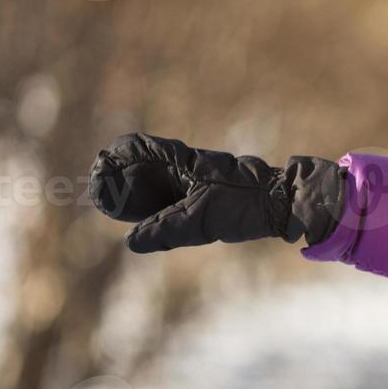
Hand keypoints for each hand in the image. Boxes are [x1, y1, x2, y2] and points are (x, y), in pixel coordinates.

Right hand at [87, 133, 344, 253]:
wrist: (289, 202)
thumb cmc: (247, 205)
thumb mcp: (202, 220)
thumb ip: (166, 230)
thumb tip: (131, 242)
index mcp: (186, 161)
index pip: (140, 146)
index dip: (116, 155)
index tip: (98, 168)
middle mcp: (191, 165)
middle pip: (147, 163)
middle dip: (122, 175)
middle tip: (101, 193)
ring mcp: (202, 178)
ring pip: (163, 179)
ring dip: (141, 190)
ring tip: (121, 206)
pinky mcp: (213, 192)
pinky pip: (178, 192)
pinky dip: (160, 201)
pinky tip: (156, 218)